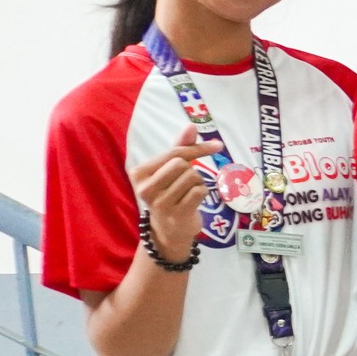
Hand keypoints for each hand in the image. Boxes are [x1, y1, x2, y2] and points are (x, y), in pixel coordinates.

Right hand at [128, 125, 221, 260]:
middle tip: (186, 183)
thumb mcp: (170, 169)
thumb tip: (191, 125)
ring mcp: (160, 203)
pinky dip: (202, 193)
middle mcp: (145, 187)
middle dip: (192, 171)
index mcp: (139, 172)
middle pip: (183, 164)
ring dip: (198, 183)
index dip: (197, 149)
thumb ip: (180, 147)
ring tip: (188, 194)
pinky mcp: (176, 214)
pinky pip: (199, 192)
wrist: (169, 230)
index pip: (174, 153)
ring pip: (192, 178)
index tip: (217, 145)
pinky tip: (193, 201)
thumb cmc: (169, 193)